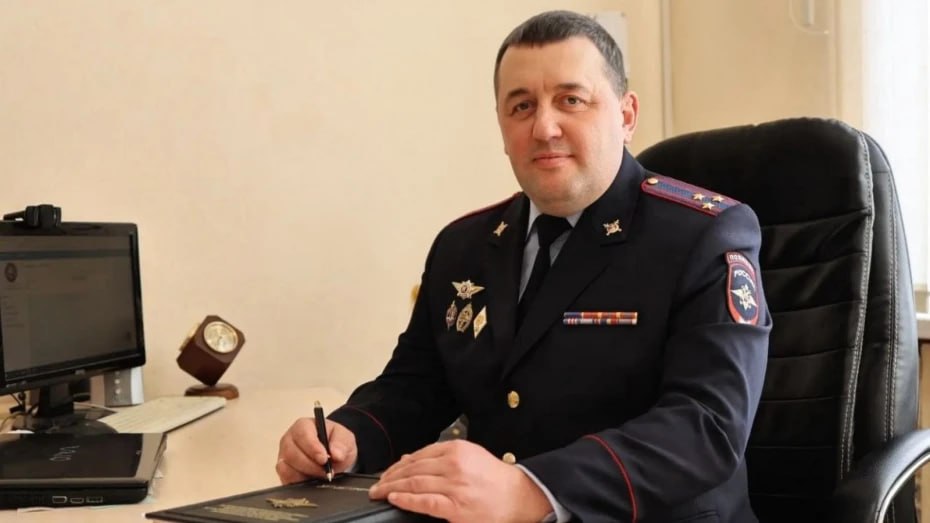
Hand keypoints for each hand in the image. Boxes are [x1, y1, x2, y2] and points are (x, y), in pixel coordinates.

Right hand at [276, 417, 357, 483]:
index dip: (312, 447)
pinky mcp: (284, 472)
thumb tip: (336, 454)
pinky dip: (298, 483)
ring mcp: (284, 456)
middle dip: (311, 466)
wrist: (335, 455)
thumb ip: (341, 444)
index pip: (302, 434)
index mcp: (303, 426)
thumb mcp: (345, 438)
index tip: (324, 459)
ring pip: (287, 469)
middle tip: (327, 472)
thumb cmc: (335, 442)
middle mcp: (289, 440)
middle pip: (292, 454)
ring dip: (305, 475)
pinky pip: (286, 480)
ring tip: (321, 476)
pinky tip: (311, 481)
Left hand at [369, 440, 551, 522]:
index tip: (387, 473)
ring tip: (379, 493)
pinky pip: (424, 502)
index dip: (397, 465)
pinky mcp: (455, 506)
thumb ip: (440, 457)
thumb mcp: (469, 457)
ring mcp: (454, 486)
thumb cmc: (495, 479)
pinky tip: (394, 499)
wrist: (519, 496)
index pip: (418, 455)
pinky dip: (406, 500)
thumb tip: (409, 459)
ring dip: (392, 489)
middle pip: (412, 469)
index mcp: (457, 449)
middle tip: (376, 486)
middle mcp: (454, 465)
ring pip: (414, 484)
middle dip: (390, 478)